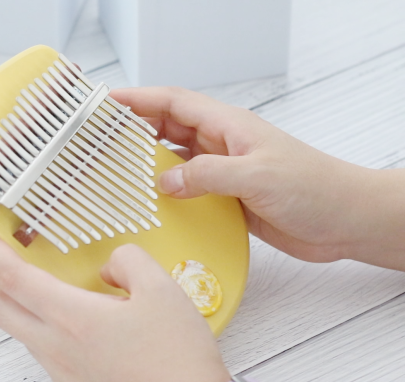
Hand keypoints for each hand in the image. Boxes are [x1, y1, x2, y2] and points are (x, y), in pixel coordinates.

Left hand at [0, 224, 232, 381]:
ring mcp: (63, 376)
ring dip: (36, 311)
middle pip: (3, 310)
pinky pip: (53, 359)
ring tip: (81, 303)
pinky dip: (60, 338)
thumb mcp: (163, 291)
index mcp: (72, 318)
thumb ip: (129, 262)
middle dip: (0, 282)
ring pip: (29, 335)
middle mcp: (57, 349)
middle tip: (18, 265)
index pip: (12, 277)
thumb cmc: (177, 361)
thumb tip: (109, 268)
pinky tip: (98, 337)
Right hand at [111, 87, 404, 270]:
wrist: (345, 219)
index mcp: (228, 126)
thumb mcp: (256, 176)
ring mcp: (223, 170)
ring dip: (147, 163)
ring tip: (114, 170)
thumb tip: (164, 181)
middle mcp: (221, 144)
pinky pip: (187, 189)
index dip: (138, 99)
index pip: (174, 103)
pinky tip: (151, 204)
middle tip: (99, 140)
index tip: (106, 103)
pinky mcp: (227, 197)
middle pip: (167, 127)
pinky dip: (167, 193)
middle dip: (133, 129)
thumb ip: (208, 175)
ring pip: (174, 159)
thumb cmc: (313, 187)